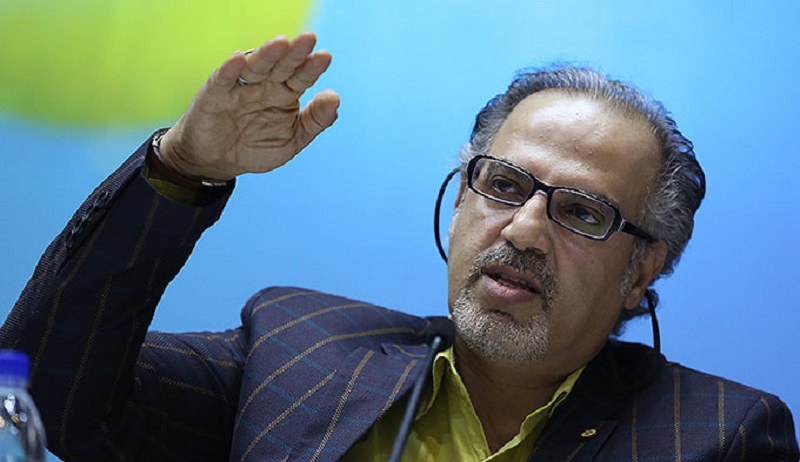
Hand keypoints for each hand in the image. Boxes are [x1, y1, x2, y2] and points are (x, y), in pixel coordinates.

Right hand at [159, 32, 339, 180]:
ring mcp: (240, 86)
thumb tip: (335, 98)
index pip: (301, 76)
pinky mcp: (216, 93)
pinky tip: (240, 59)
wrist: (217, 162)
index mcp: (285, 93)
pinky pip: (224, 78)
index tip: (324, 57)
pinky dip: (231, 69)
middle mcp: (265, 85)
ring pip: (256, 67)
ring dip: (268, 55)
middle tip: (308, 39)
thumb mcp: (292, 140)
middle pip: (282, 65)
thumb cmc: (255, 147)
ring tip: (281, 44)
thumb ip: (315, 121)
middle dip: (294, 53)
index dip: (312, 68)